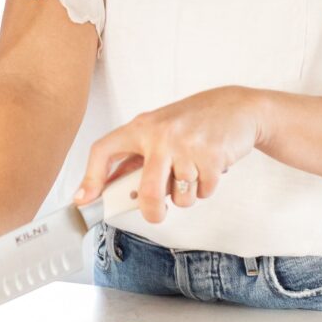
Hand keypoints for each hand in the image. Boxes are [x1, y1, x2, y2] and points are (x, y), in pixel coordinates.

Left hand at [74, 87, 263, 223]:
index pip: (104, 150)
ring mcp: (186, 146)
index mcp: (142, 127)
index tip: (84, 200)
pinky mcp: (211, 157)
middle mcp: (161, 135)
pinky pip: (202, 192)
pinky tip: (209, 167)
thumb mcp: (160, 129)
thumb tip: (110, 188)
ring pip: (180, 197)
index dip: (90, 178)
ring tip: (192, 172)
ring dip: (187, 195)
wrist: (238, 108)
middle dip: (152, 212)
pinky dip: (206, 188)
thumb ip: (137, 157)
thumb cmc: (195, 120)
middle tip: (156, 214)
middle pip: (147, 192)